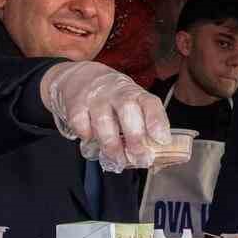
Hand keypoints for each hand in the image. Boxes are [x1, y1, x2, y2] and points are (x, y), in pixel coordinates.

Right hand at [40, 61, 171, 171]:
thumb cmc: (112, 97)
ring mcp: (95, 97)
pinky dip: (87, 136)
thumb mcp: (131, 104)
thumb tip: (151, 154)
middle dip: (135, 136)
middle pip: (127, 109)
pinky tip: (92, 141)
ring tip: (117, 159)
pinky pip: (81, 123)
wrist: (80, 77)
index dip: (157, 121)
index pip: (149, 102)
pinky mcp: (75, 104)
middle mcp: (116, 92)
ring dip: (112, 144)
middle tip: (140, 157)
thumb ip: (141, 126)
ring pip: (103, 120)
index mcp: (135, 93)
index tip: (162, 140)